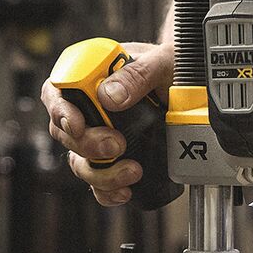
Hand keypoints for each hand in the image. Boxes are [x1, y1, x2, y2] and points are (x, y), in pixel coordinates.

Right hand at [40, 40, 172, 206]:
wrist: (195, 92)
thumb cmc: (173, 69)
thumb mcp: (162, 61)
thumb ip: (137, 73)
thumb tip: (110, 95)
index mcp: (92, 76)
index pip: (57, 91)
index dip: (59, 110)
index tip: (77, 125)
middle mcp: (89, 108)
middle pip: (64, 132)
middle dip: (87, 144)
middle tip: (116, 145)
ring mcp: (99, 136)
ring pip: (79, 161)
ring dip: (100, 173)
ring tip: (132, 171)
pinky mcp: (113, 160)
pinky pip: (97, 183)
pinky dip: (106, 191)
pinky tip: (124, 190)